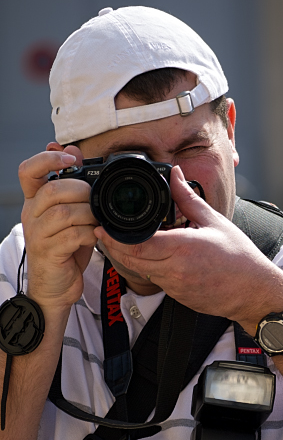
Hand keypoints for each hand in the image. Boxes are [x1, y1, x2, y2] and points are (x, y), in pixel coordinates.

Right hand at [19, 144, 97, 310]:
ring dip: (88, 214)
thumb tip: (73, 151)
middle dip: (82, 191)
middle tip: (95, 203)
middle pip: (52, 189)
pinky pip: (71, 235)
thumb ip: (72, 186)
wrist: (56, 288)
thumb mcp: (71, 215)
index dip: (47, 159)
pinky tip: (95, 236)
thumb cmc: (65, 250)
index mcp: (35, 201)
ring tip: (96, 222)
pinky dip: (89, 233)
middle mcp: (31, 215)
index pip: (27, 170)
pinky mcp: (48, 252)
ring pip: (63, 212)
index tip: (70, 160)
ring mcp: (37, 234)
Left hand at [95, 167, 282, 330]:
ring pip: (140, 271)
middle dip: (113, 247)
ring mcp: (175, 286)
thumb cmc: (239, 258)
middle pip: (131, 259)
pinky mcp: (177, 296)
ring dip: (128, 258)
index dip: (114, 237)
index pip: (137, 244)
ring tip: (120, 241)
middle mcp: (174, 270)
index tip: (102, 227)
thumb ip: (188, 198)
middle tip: (102, 233)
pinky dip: (147, 268)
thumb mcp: (213, 221)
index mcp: (182, 248)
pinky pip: (155, 280)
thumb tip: (175, 175)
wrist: (253, 292)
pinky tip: (149, 257)